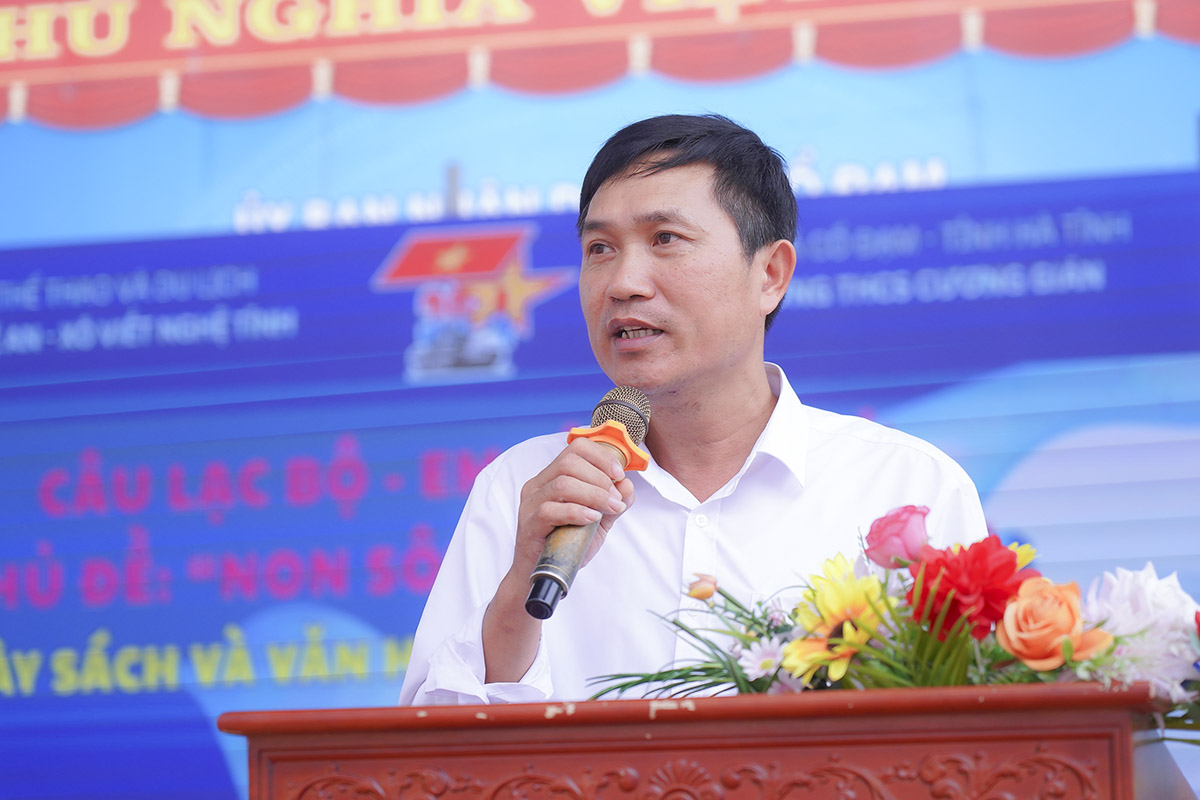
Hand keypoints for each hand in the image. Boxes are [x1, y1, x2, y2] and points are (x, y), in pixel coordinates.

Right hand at [512, 436, 635, 578]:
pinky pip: (551, 510)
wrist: (544, 574)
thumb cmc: (567, 544)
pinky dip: (577, 512)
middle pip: (569, 462)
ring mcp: (530, 503)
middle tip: (615, 499)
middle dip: (600, 478)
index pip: (576, 449)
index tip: (619, 474)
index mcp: (552, 476)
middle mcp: (539, 485)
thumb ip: (613, 503)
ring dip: (593, 495)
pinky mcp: (529, 524)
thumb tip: (627, 485)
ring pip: (562, 483)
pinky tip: (592, 519)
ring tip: (609, 509)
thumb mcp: (598, 521)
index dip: (601, 457)